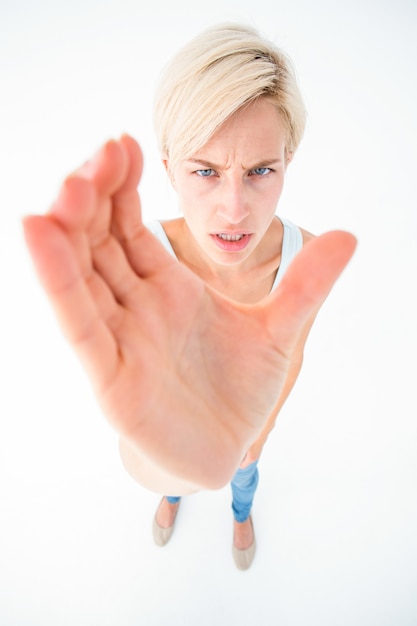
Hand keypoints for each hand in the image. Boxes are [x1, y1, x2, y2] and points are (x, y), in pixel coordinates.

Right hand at [23, 135, 355, 492]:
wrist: (222, 450)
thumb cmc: (238, 391)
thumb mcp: (279, 331)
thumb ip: (305, 285)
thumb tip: (349, 236)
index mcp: (170, 290)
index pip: (134, 229)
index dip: (124, 188)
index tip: (125, 144)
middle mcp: (137, 307)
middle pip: (102, 243)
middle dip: (96, 197)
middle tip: (100, 153)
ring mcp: (121, 339)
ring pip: (84, 276)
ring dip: (71, 231)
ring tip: (67, 186)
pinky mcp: (110, 377)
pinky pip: (79, 323)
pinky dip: (58, 281)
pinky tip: (39, 234)